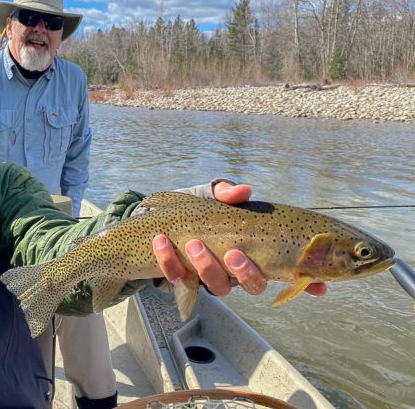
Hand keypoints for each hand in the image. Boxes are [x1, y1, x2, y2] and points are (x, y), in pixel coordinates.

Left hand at [152, 181, 326, 296]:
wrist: (159, 218)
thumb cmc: (197, 209)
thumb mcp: (213, 195)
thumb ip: (228, 193)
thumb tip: (244, 191)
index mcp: (253, 251)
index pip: (285, 269)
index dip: (305, 281)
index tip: (319, 286)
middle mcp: (236, 270)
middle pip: (252, 285)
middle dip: (245, 272)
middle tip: (233, 253)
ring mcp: (210, 278)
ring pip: (217, 286)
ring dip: (206, 266)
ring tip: (193, 244)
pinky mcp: (182, 279)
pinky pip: (178, 278)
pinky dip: (169, 260)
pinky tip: (161, 241)